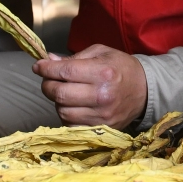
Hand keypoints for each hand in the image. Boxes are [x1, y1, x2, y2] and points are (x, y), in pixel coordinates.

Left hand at [33, 44, 147, 128]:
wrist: (144, 91)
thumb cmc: (120, 68)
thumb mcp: (101, 53)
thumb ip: (74, 58)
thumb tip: (48, 61)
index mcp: (103, 72)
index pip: (65, 71)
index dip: (46, 69)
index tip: (38, 66)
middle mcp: (102, 95)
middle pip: (60, 94)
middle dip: (47, 85)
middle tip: (48, 80)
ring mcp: (102, 115)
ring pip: (63, 111)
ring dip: (57, 102)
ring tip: (63, 93)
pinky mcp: (101, 129)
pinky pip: (71, 125)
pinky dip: (67, 115)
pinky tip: (72, 106)